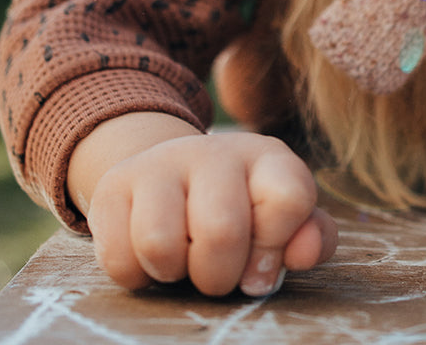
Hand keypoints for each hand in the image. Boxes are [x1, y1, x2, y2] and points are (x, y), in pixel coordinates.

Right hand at [70, 115, 336, 295]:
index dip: (275, 247)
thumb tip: (304, 252)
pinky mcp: (114, 185)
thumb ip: (311, 238)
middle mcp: (216, 149)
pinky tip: (151, 256)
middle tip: (217, 273)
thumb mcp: (283, 221)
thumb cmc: (242, 212)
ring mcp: (161, 162)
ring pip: (161, 243)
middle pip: (221, 230)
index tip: (261, 266)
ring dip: (175, 273)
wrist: (173, 177)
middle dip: (220, 275)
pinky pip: (119, 257)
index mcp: (268, 157)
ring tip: (184, 259)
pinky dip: (137, 275)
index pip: (289, 199)